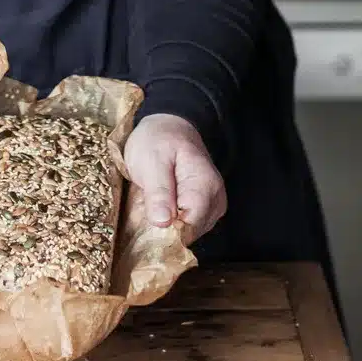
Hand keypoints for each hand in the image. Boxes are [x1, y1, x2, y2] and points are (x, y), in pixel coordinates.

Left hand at [123, 114, 226, 242]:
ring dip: (166, 226)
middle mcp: (215, 200)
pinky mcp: (204, 210)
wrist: (168, 126)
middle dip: (165, 230)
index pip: (190, 227)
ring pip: (188, 233)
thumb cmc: (158, 140)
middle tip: (145, 209)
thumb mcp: (151, 160)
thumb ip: (159, 192)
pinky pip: (187, 227)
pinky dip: (171, 222)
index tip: (147, 224)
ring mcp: (212, 206)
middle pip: (190, 234)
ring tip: (151, 205)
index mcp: (205, 186)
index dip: (166, 232)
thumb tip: (163, 223)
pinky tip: (159, 208)